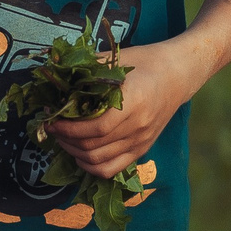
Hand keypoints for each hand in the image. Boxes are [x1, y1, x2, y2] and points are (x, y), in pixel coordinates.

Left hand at [46, 39, 196, 178]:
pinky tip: (78, 154)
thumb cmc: (144, 63)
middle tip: (52, 126)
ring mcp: (141, 141)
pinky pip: (113, 169)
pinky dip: (91, 166)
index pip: (96, 128)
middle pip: (93, 146)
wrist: (178, 75)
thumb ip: (86, 70)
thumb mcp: (115, 60)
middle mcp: (139, 127)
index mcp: (133, 103)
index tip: (51, 119)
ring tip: (62, 137)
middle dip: (65, 139)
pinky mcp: (142, 149)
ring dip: (74, 152)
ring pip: (99, 160)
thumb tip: (54, 76)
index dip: (68, 128)